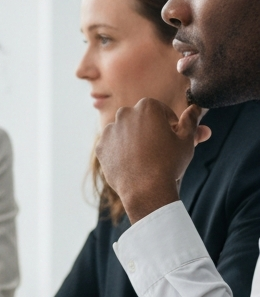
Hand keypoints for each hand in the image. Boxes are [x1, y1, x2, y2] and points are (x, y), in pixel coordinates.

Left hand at [95, 99, 210, 222]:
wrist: (145, 189)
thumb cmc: (169, 162)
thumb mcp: (186, 140)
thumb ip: (190, 121)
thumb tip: (196, 108)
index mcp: (147, 107)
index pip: (161, 111)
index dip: (169, 126)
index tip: (171, 139)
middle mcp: (124, 113)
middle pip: (141, 120)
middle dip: (150, 130)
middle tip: (159, 149)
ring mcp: (110, 130)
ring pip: (126, 132)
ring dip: (134, 140)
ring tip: (145, 158)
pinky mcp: (101, 146)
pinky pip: (113, 146)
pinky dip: (121, 152)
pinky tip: (131, 164)